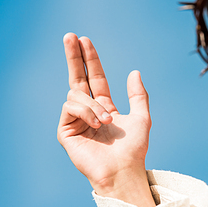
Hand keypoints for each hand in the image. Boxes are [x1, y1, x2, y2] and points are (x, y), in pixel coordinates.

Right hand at [57, 33, 154, 206]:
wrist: (124, 170)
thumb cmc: (134, 149)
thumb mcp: (142, 118)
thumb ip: (138, 95)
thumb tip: (134, 71)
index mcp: (104, 107)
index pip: (94, 78)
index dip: (90, 60)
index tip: (85, 40)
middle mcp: (88, 111)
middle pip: (77, 78)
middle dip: (74, 57)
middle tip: (70, 36)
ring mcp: (75, 121)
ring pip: (76, 95)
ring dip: (94, 105)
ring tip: (108, 121)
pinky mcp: (66, 131)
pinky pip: (71, 108)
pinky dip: (87, 112)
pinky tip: (98, 124)